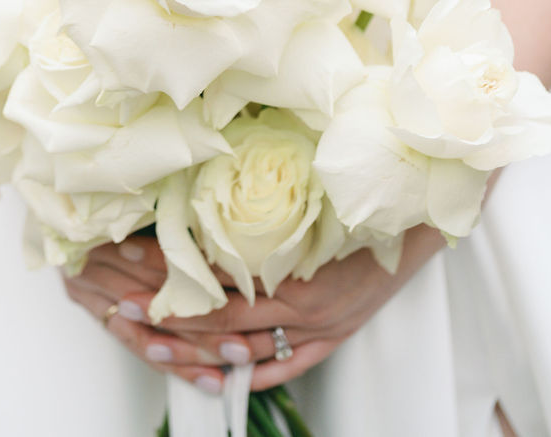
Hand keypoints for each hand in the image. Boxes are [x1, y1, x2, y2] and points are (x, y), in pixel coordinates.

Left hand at [63, 225, 444, 394]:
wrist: (421, 220)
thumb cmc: (363, 199)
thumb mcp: (312, 192)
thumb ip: (262, 196)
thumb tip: (209, 175)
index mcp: (293, 262)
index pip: (220, 281)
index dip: (176, 282)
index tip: (134, 274)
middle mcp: (303, 302)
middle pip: (224, 319)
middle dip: (174, 319)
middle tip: (128, 312)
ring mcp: (320, 327)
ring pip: (248, 350)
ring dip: (201, 352)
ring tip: (157, 348)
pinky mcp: (335, 339)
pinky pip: (287, 368)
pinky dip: (251, 374)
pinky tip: (220, 376)